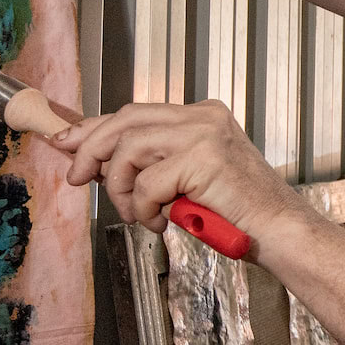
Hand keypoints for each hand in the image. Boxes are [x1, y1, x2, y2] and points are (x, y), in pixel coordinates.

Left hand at [49, 99, 311, 253]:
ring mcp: (204, 133)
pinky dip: (144, 207)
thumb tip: (96, 161)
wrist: (277, 230)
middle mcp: (202, 116)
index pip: (134, 113)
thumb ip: (150, 163)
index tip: (67, 142)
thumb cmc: (236, 212)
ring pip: (129, 148)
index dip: (94, 128)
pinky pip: (147, 182)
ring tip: (136, 213)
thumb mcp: (185, 180)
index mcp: (202, 115)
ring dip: (122, 188)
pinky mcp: (202, 157)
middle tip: (79, 179)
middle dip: (92, 150)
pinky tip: (160, 222)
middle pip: (126, 119)